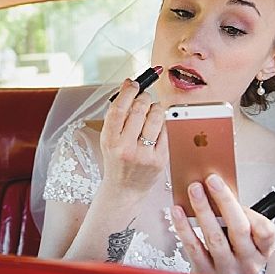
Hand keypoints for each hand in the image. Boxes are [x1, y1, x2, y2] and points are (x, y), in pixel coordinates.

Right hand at [98, 77, 167, 196]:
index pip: (119, 108)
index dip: (127, 91)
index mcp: (110, 141)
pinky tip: (158, 125)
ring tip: (152, 110)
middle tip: (144, 97)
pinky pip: (166, 130)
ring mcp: (144, 155)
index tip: (133, 84)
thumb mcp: (108, 139)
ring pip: (155, 117)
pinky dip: (163, 123)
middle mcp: (126, 148)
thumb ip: (116, 115)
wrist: (124, 189)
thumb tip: (128, 85)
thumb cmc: (116, 161)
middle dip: (144, 97)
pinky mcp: (160, 159)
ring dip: (155, 107)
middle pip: (139, 109)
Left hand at [170, 173, 274, 273]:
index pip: (266, 232)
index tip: (234, 191)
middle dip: (225, 201)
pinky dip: (184, 227)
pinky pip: (193, 248)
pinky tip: (178, 211)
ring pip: (215, 238)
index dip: (251, 211)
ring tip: (194, 189)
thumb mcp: (246, 241)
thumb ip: (239, 219)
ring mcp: (227, 271)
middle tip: (212, 180)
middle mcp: (248, 263)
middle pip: (239, 230)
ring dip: (203, 210)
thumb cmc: (232, 258)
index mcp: (262, 252)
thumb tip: (217, 187)